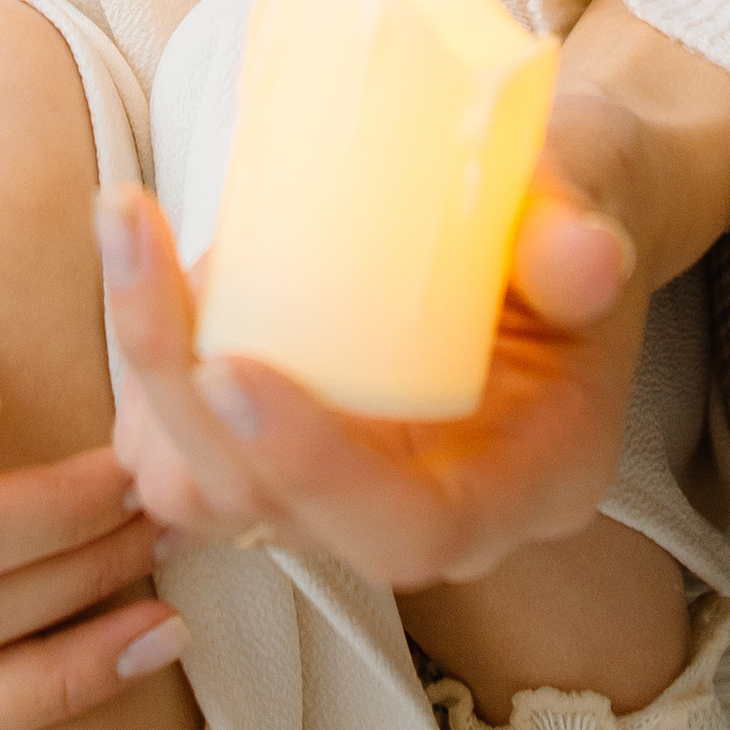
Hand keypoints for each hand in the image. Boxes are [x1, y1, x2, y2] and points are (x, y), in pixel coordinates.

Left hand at [98, 89, 650, 590]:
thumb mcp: (593, 199)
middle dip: (187, 405)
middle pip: (281, 515)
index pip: (412, 531)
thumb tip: (582, 254)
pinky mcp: (296, 449)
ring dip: (151, 384)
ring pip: (213, 491)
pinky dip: (151, 373)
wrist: (548, 206)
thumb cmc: (572, 202)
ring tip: (136, 243)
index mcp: (530, 478)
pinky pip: (194, 449)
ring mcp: (354, 486)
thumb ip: (580, 229)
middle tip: (143, 262)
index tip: (232, 368)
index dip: (313, 472)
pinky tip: (142, 263)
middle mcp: (435, 507)